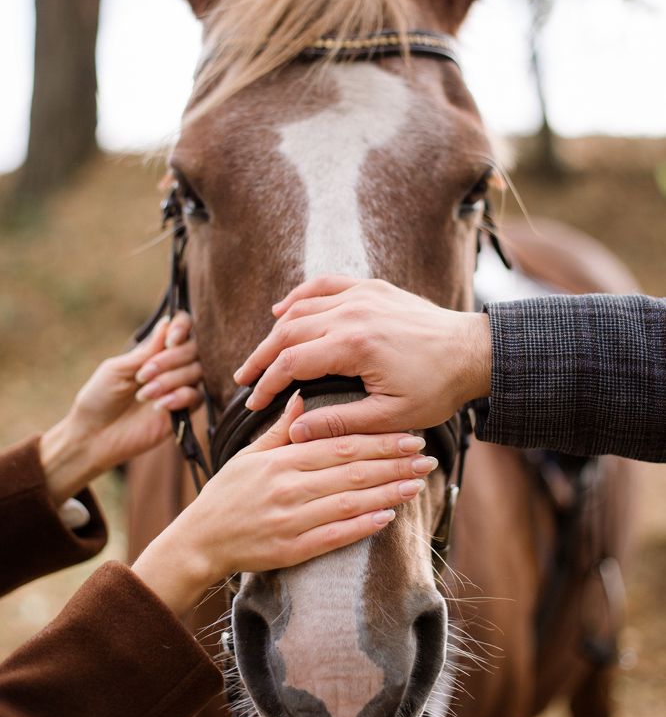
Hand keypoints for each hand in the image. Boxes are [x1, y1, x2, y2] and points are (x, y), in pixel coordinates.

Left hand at [40, 313, 201, 503]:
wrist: (94, 436)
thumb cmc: (99, 398)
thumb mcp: (117, 369)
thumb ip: (145, 351)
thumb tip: (167, 323)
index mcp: (153, 351)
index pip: (181, 328)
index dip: (182, 328)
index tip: (170, 340)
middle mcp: (171, 366)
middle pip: (193, 349)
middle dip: (170, 360)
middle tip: (142, 375)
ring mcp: (178, 388)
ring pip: (196, 372)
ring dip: (170, 380)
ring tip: (144, 394)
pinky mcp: (183, 411)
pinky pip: (196, 397)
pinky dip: (179, 397)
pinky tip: (159, 406)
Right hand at [132, 392, 437, 615]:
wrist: (198, 542)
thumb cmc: (226, 495)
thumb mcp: (249, 455)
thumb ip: (281, 429)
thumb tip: (303, 395)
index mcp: (280, 460)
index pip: (338, 445)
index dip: (377, 441)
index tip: (409, 436)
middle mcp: (286, 487)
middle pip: (350, 472)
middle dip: (393, 463)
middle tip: (427, 457)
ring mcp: (289, 520)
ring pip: (348, 503)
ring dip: (387, 493)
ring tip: (417, 484)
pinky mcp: (290, 550)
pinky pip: (333, 537)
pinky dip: (362, 527)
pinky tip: (388, 517)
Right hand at [234, 276, 491, 440]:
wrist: (474, 352)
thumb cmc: (437, 388)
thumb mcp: (389, 416)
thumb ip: (339, 423)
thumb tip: (296, 431)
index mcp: (353, 345)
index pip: (292, 363)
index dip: (267, 384)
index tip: (253, 403)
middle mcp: (352, 313)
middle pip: (288, 331)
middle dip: (261, 357)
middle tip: (243, 379)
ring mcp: (362, 295)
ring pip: (302, 308)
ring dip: (276, 331)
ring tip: (260, 354)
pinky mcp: (372, 288)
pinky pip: (325, 285)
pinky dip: (300, 296)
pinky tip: (284, 310)